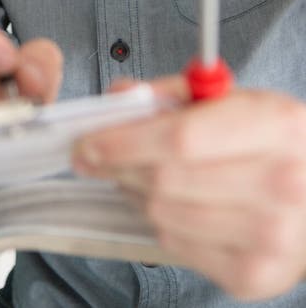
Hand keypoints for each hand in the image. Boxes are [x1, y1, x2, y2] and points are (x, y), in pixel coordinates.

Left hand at [73, 77, 305, 301]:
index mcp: (276, 127)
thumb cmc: (274, 145)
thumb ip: (173, 94)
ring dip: (135, 194)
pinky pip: (177, 247)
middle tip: (95, 156)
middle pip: (165, 179)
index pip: (180, 138)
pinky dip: (160, 222)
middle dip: (118, 166)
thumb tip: (119, 97)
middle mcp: (279, 184)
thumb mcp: (236, 101)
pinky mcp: (253, 275)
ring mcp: (269, 236)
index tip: (89, 140)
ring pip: (164, 215)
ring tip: (135, 177)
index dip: (124, 140)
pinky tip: (168, 204)